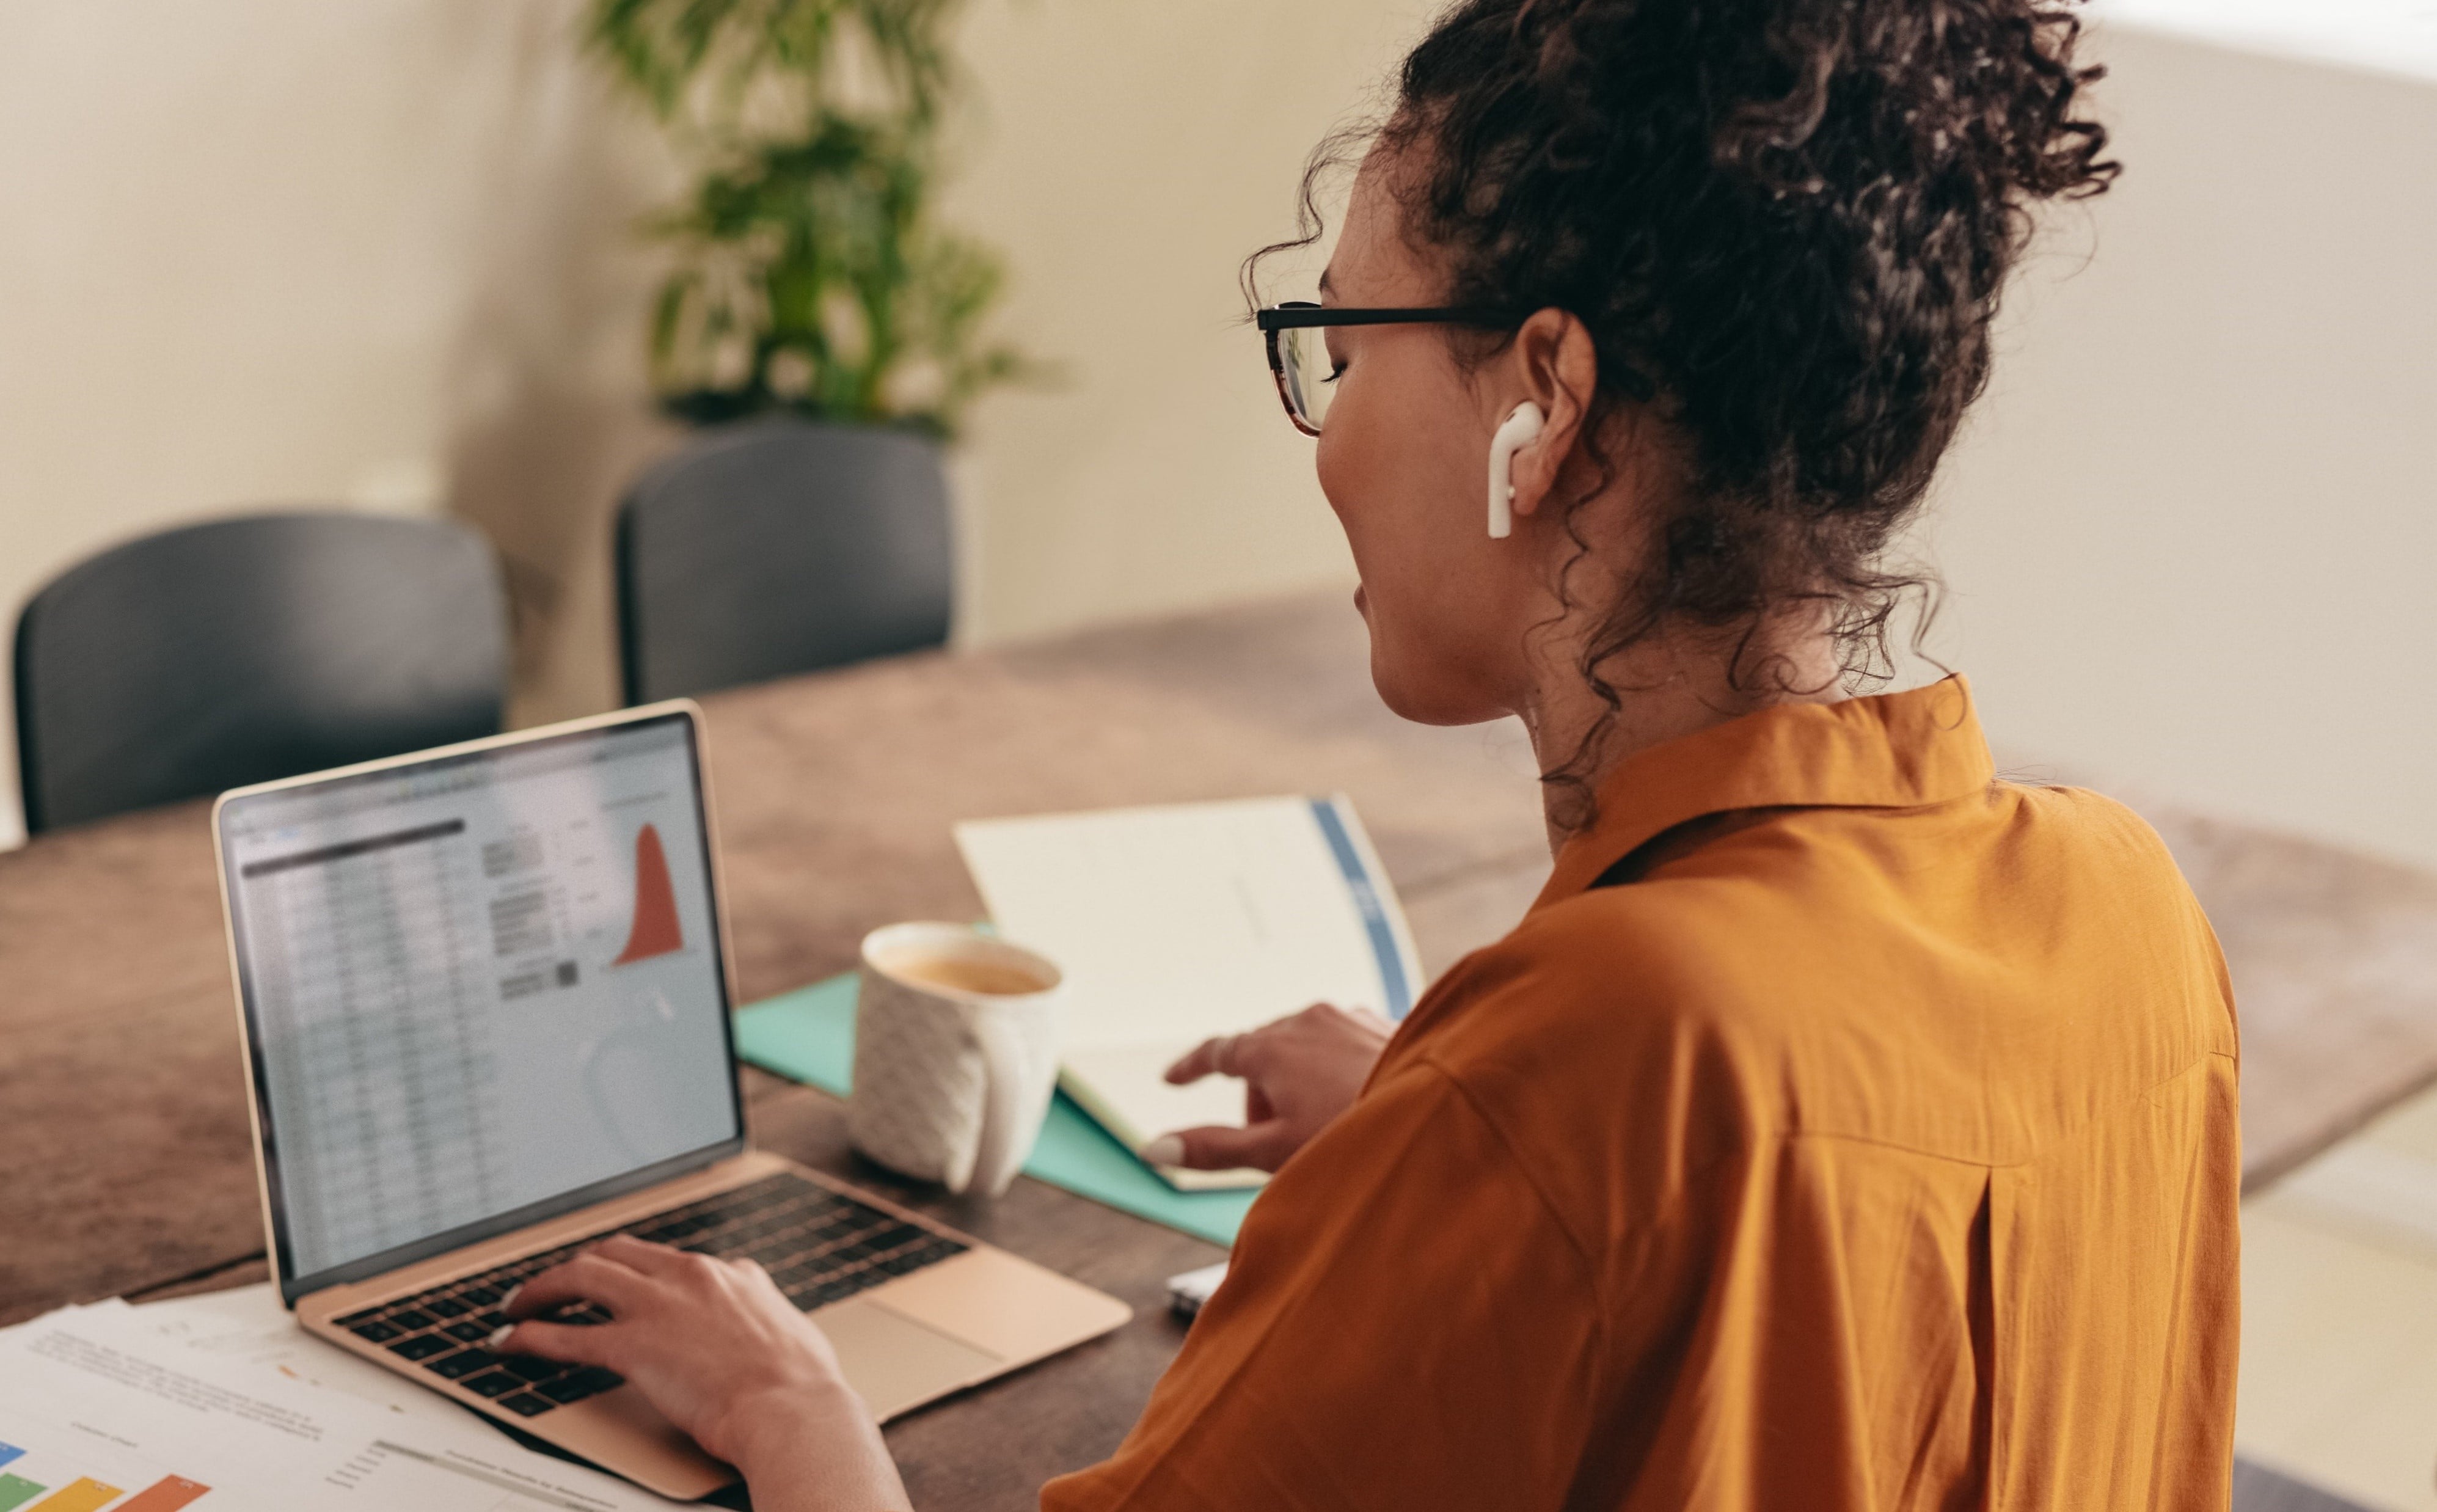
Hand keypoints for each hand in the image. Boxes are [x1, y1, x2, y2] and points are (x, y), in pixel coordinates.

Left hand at [494, 1235, 908, 1511]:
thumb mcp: (787, 1323)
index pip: (665, 1258)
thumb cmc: (800, 1381)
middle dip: (579, 1266)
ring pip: (582, 1277)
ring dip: (543, 1288)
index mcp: (726, 1273)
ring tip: (519, 1304)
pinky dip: (529, 1335)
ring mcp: (656, 1308)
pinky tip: (509, 1341)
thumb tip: (760, 1299)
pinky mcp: (632, 1347)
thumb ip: (762, 1304)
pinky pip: (564, 1336)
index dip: (633, 1269)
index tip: (617, 1281)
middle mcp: (686, 1277)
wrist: (791, 1408)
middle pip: (614, 1253)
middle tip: (555, 1284)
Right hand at [1140, 1002, 1391, 1171]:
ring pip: (1304, 1046)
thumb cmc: (1358, 1137)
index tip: (1175, 1078)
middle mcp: (1309, 1019)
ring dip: (1298, 1081)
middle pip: (1262, 1052)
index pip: (1217, 1051)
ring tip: (1325, 1126)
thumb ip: (1211, 1150)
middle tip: (1275, 1141)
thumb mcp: (1274, 1152)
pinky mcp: (1384, 1024)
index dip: (1192, 1067)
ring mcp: (1350, 1017)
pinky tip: (1357, 1104)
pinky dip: (1335, 1070)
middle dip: (1258, 1093)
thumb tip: (1153, 1149)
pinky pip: (1342, 1043)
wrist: (1444, 1119)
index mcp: (1273, 1046)